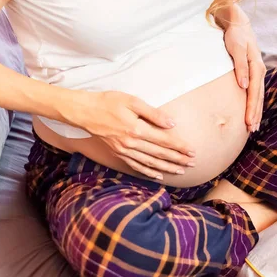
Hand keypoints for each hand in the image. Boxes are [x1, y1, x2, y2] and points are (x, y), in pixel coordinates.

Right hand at [65, 90, 195, 179]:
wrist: (84, 112)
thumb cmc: (108, 102)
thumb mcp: (132, 101)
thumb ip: (153, 114)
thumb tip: (172, 124)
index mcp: (137, 129)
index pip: (164, 141)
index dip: (180, 147)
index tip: (192, 151)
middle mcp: (131, 143)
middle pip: (160, 154)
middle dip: (178, 159)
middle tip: (192, 163)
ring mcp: (124, 150)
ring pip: (150, 163)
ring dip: (167, 168)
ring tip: (181, 171)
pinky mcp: (118, 153)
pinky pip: (136, 166)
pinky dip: (148, 172)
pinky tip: (158, 176)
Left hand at [223, 17, 266, 132]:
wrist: (238, 23)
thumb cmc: (236, 35)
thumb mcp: (236, 48)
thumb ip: (240, 66)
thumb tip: (243, 85)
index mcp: (257, 67)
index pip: (254, 93)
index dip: (252, 108)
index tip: (249, 122)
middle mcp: (260, 71)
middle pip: (259, 98)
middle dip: (256, 114)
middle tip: (252, 130)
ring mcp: (258, 73)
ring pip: (259, 96)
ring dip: (257, 112)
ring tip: (254, 126)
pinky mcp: (253, 73)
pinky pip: (256, 92)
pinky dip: (255, 104)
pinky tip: (252, 112)